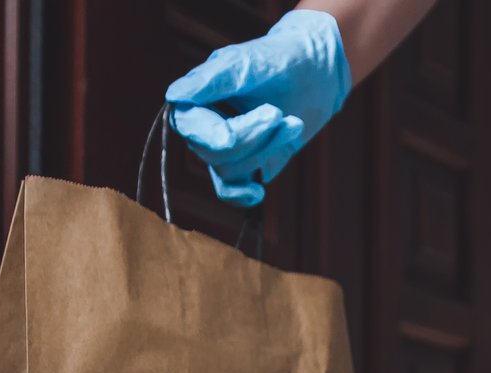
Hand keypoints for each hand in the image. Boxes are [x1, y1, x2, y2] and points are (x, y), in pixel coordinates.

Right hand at [165, 10, 350, 207]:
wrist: (316, 72)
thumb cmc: (278, 59)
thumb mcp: (247, 63)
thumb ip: (212, 79)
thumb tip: (174, 96)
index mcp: (196, 96)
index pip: (189, 125)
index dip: (210, 135)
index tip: (234, 135)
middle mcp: (205, 124)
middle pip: (215, 151)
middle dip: (253, 137)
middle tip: (279, 114)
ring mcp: (224, 148)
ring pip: (230, 170)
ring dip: (266, 149)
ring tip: (292, 123)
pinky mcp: (246, 164)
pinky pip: (232, 190)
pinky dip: (242, 195)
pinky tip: (258, 192)